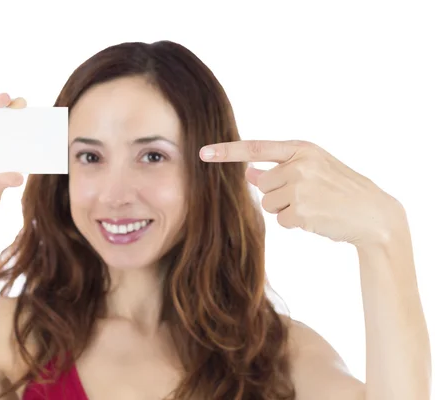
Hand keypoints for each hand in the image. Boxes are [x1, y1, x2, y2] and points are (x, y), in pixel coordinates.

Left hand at [199, 140, 404, 247]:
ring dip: (286, 209)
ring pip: (269, 203)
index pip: (257, 148)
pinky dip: (295, 223)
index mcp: (302, 149)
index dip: (228, 151)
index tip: (203, 151)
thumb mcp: (313, 169)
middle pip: (263, 185)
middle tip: (307, 196)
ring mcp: (301, 187)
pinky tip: (316, 218)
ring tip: (313, 206)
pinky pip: (281, 220)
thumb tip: (249, 173)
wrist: (372, 213)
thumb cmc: (340, 190)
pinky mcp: (303, 210)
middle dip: (278, 194)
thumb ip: (280, 168)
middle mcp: (300, 164)